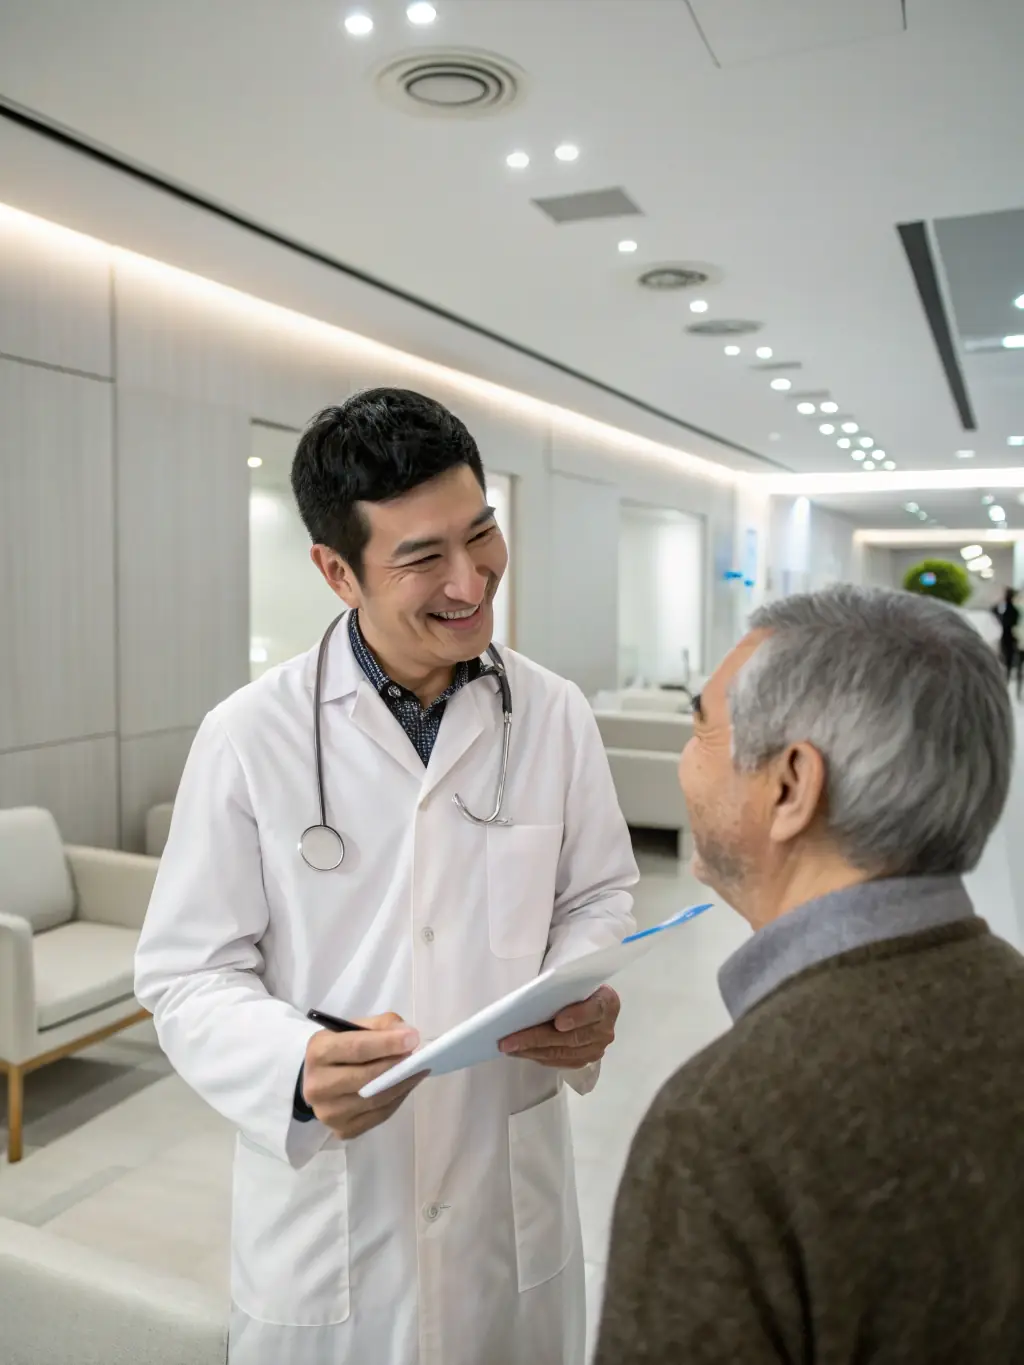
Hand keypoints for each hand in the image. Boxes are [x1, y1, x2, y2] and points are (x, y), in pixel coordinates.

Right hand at [302, 1013, 425, 1139]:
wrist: (320, 1079)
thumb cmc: (342, 1048)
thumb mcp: (356, 1028)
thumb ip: (382, 1026)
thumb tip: (407, 1034)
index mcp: (318, 1052)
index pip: (356, 1048)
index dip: (386, 1044)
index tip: (412, 1039)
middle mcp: (317, 1085)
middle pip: (365, 1077)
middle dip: (396, 1065)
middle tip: (418, 1056)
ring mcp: (328, 1112)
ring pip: (375, 1099)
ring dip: (402, 1084)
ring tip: (419, 1070)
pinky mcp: (342, 1130)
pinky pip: (379, 1116)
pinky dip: (397, 1100)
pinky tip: (407, 1086)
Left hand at [498, 986, 619, 1069]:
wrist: (589, 1000)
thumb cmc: (577, 985)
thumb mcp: (574, 979)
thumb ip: (562, 987)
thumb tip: (531, 996)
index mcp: (608, 1001)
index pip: (595, 1010)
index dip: (577, 1017)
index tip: (558, 1023)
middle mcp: (605, 1028)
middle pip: (572, 1037)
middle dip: (537, 1039)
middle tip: (510, 1040)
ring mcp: (597, 1047)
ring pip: (563, 1053)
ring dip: (533, 1051)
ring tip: (509, 1047)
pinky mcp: (586, 1059)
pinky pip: (561, 1062)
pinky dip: (539, 1057)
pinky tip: (522, 1052)